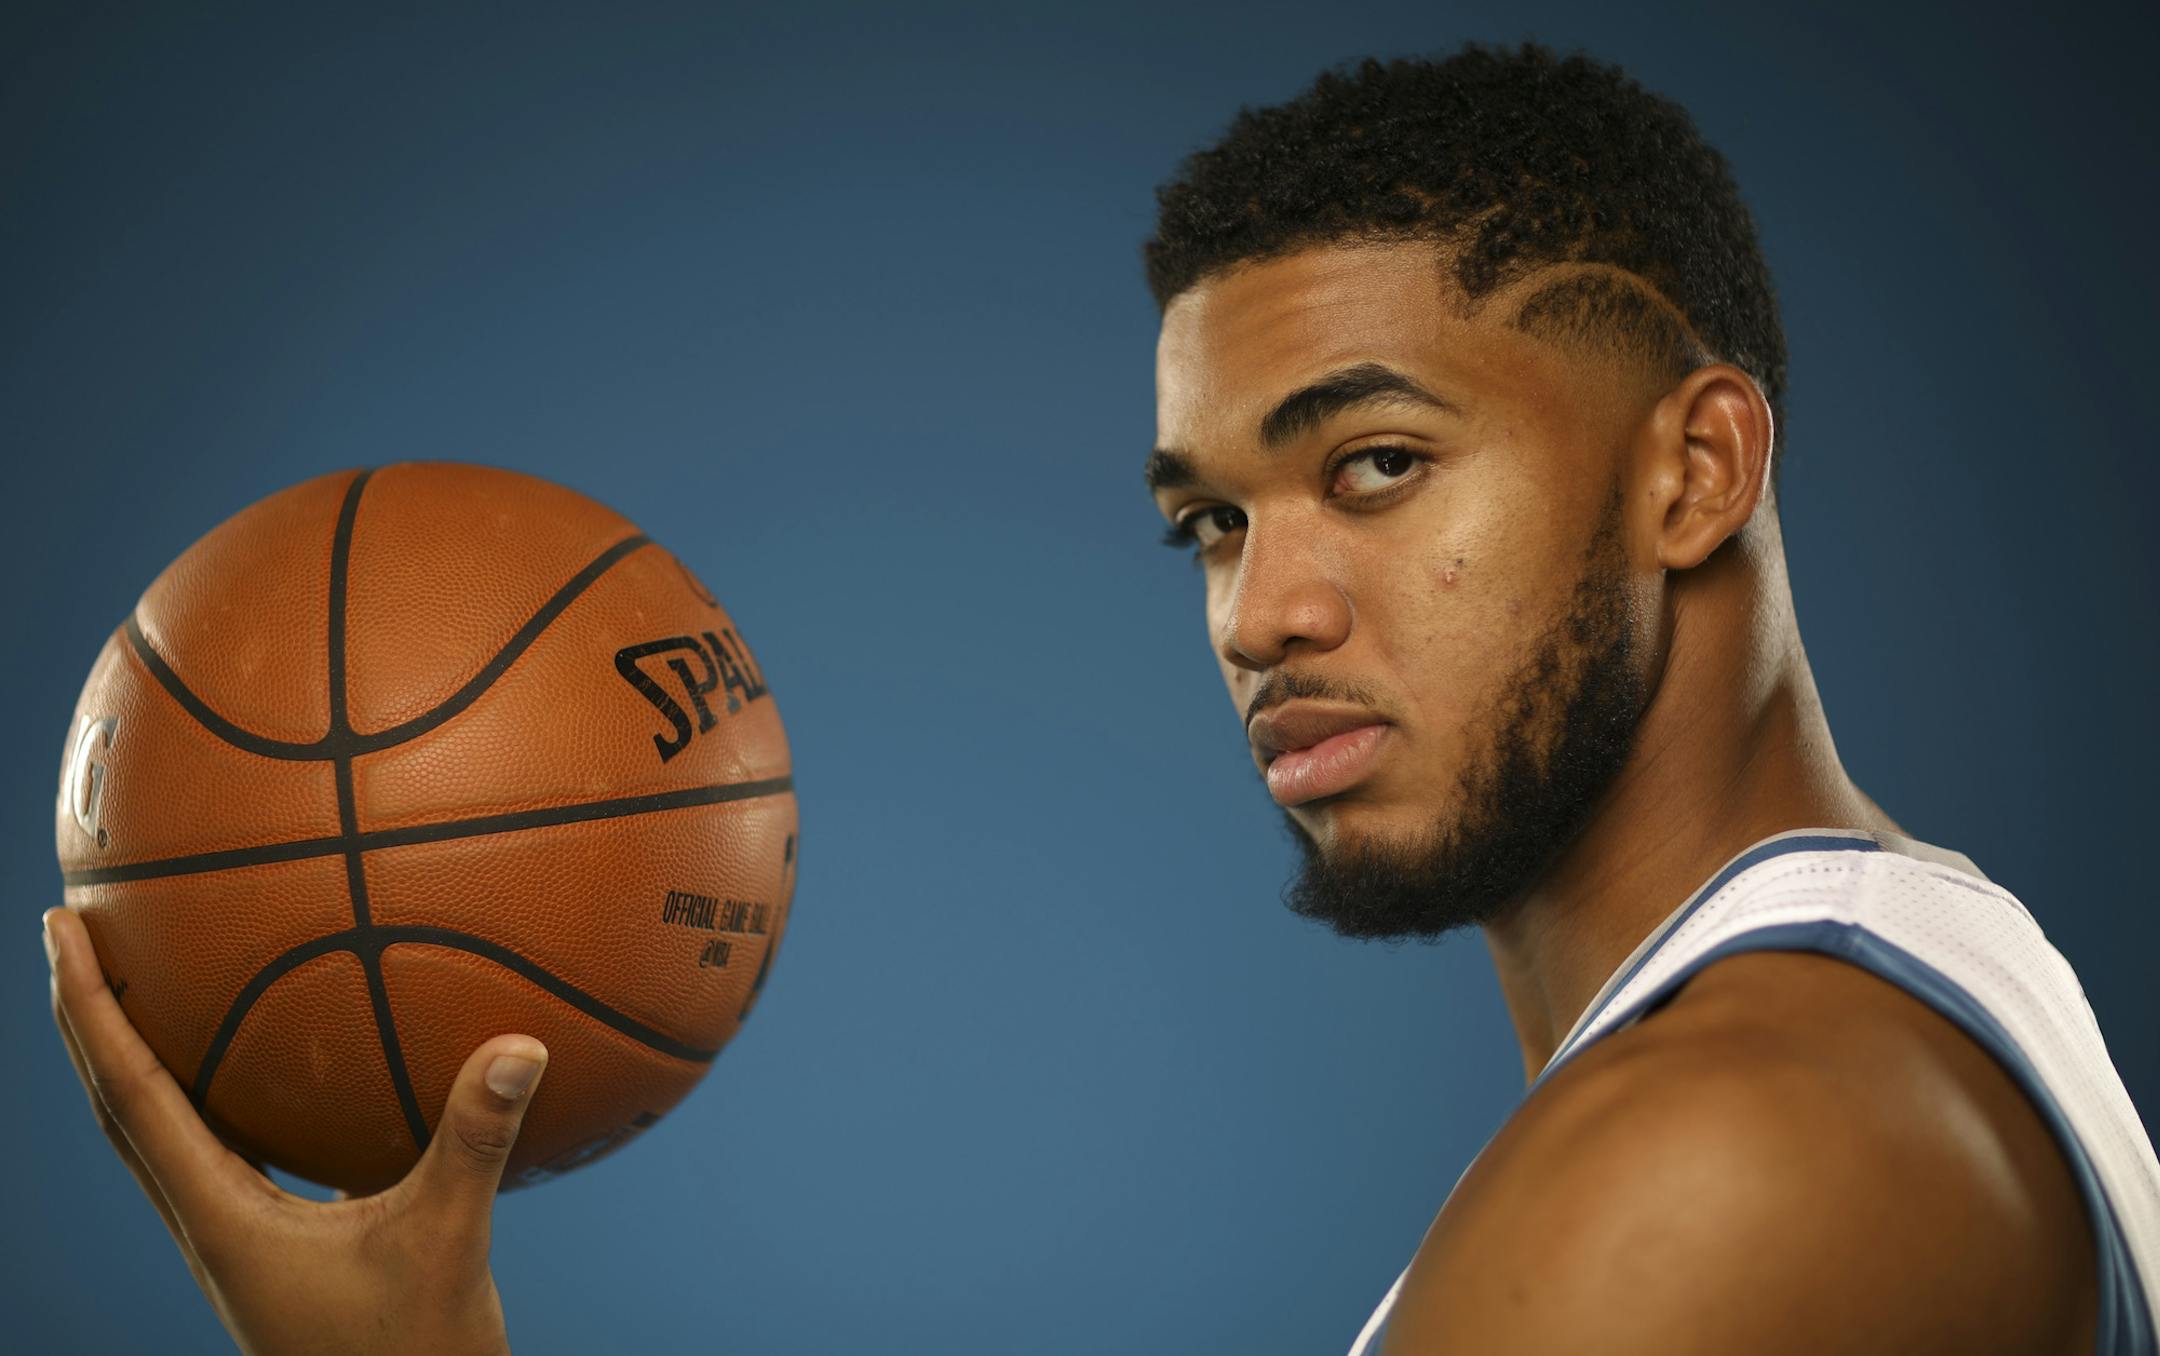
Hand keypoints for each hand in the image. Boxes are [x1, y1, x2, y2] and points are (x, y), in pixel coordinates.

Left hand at [43, 905, 547, 1355]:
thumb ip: (473, 1141)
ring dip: (129, 1055)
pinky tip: (264, 1063)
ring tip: (136, 982)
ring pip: (153, 1131)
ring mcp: (232, 1238)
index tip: (64, 931)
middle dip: (85, 1016)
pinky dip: (211, 1092)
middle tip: (73, 930)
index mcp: (218, 1217)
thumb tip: (520, 1044)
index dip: (91, 1009)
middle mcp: (205, 1223)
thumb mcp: (448, 1242)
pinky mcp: (268, 1246)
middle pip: (115, 1104)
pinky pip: (219, 1149)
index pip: (132, 1094)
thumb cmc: (413, 1355)